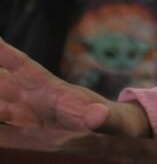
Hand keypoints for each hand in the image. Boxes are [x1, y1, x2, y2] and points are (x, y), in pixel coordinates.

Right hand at [0, 36, 150, 136]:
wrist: (116, 133)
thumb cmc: (115, 123)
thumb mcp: (110, 121)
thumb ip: (102, 118)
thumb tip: (97, 116)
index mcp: (51, 90)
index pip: (21, 66)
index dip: (4, 53)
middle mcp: (34, 98)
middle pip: (0, 80)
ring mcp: (27, 115)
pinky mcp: (26, 131)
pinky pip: (2, 126)